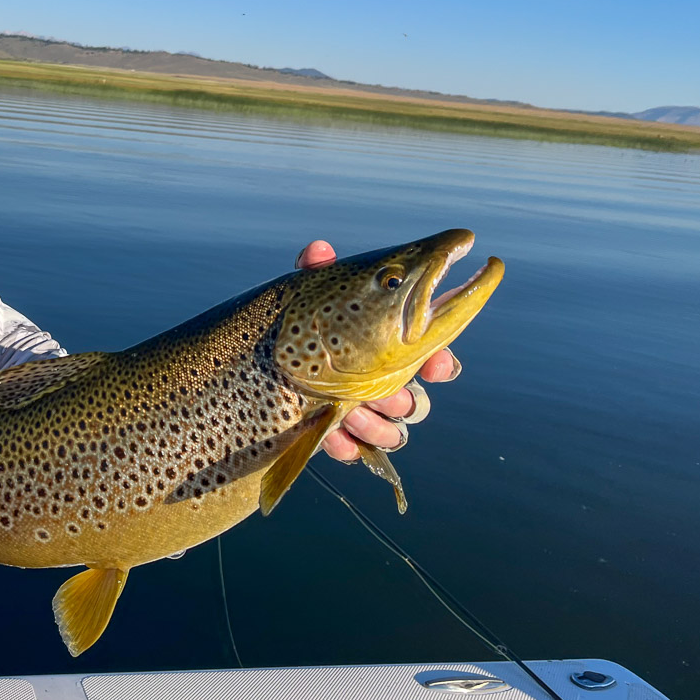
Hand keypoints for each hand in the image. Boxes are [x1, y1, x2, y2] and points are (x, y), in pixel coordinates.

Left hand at [294, 240, 461, 461]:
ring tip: (355, 414)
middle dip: (404, 399)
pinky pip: (352, 450)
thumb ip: (317, 270)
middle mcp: (383, 382)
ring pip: (391, 432)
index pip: (432, 357)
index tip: (435, 365)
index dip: (440, 363)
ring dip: (377, 425)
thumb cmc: (301, 319)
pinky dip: (346, 445)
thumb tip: (318, 250)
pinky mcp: (336, 435)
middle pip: (414, 403)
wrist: (260, 358)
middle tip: (388, 394)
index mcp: (390, 346)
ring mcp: (362, 412)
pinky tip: (335, 438)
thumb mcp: (308, 292)